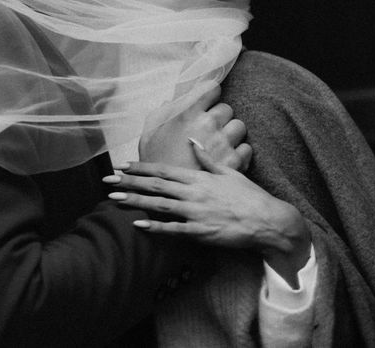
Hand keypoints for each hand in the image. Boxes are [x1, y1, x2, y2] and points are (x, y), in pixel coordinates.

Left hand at [105, 143, 310, 287]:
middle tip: (107, 180)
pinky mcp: (201, 232)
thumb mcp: (227, 172)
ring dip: (136, 201)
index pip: (163, 169)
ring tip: (114, 199)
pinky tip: (138, 225)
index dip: (141, 167)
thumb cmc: (248, 196)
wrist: (267, 221)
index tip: (122, 165)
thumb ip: (206, 158)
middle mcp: (193, 192)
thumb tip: (193, 141)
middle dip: (129, 181)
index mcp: (198, 177)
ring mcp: (196, 212)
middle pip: (155, 185)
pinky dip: (156, 227)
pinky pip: (174, 230)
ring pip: (159, 205)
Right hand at [138, 84, 251, 171]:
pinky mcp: (234, 163)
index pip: (211, 88)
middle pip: (226, 108)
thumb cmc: (156, 163)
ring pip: (239, 127)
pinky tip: (225, 158)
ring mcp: (223, 144)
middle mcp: (208, 125)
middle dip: (219, 117)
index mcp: (189, 113)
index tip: (206, 101)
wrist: (166, 196)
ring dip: (230, 134)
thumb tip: (169, 101)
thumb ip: (162, 113)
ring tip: (218, 144)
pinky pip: (246, 149)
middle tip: (208, 129)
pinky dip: (238, 153)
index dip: (209, 94)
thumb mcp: (150, 133)